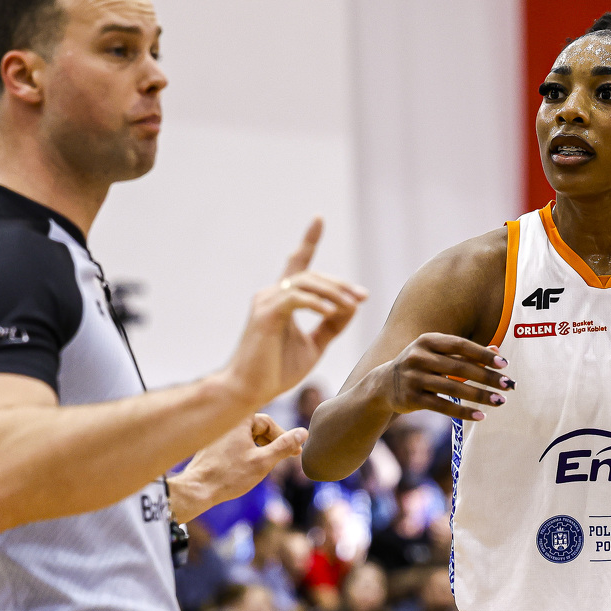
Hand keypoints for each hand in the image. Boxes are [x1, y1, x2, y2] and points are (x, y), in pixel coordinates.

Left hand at [171, 414, 305, 521]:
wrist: (198, 489)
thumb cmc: (229, 475)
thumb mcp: (263, 461)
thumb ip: (285, 446)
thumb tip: (303, 432)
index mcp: (238, 420)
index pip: (269, 423)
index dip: (284, 438)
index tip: (295, 452)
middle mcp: (226, 422)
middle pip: (257, 428)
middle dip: (273, 443)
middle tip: (287, 458)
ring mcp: (217, 434)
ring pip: (247, 437)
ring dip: (261, 449)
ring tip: (269, 465)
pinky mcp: (212, 447)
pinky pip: (236, 444)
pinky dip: (247, 452)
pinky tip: (250, 468)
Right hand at [224, 219, 367, 405]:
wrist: (248, 391)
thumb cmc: (276, 371)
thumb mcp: (313, 346)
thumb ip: (331, 325)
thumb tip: (352, 306)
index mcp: (282, 299)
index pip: (298, 264)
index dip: (308, 241)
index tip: (318, 219)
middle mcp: (271, 294)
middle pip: (311, 275)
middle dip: (339, 284)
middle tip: (362, 295)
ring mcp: (266, 302)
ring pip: (306, 283)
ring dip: (333, 293)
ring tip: (352, 304)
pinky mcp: (266, 314)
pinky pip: (296, 298)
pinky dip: (317, 303)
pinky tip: (332, 312)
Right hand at [380, 334, 512, 421]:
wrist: (384, 385)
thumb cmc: (420, 365)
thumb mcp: (437, 354)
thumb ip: (465, 353)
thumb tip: (497, 353)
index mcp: (427, 340)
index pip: (460, 345)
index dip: (483, 354)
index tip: (504, 364)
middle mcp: (418, 357)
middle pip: (459, 367)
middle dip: (487, 377)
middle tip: (508, 385)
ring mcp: (413, 378)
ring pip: (453, 388)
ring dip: (480, 396)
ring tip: (500, 401)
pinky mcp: (411, 399)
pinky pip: (442, 406)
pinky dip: (463, 411)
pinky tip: (481, 416)